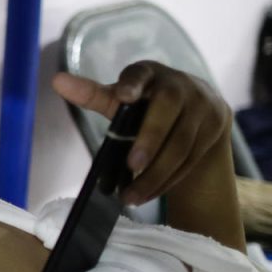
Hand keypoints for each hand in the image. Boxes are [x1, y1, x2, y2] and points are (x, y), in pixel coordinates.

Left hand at [52, 61, 230, 206]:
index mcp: (150, 73)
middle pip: (167, 111)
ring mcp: (202, 107)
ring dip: (156, 174)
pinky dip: (167, 180)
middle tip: (131, 165)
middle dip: (150, 140)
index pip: (141, 74)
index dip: (133, 83)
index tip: (123, 95)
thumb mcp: (122, 97)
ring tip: (131, 198)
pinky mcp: (214, 130)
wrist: (200, 109)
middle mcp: (180, 85)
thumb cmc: (148, 103)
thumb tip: (56, 81)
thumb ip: (92, 93)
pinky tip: (147, 195)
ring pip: (181, 144)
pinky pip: (190, 161)